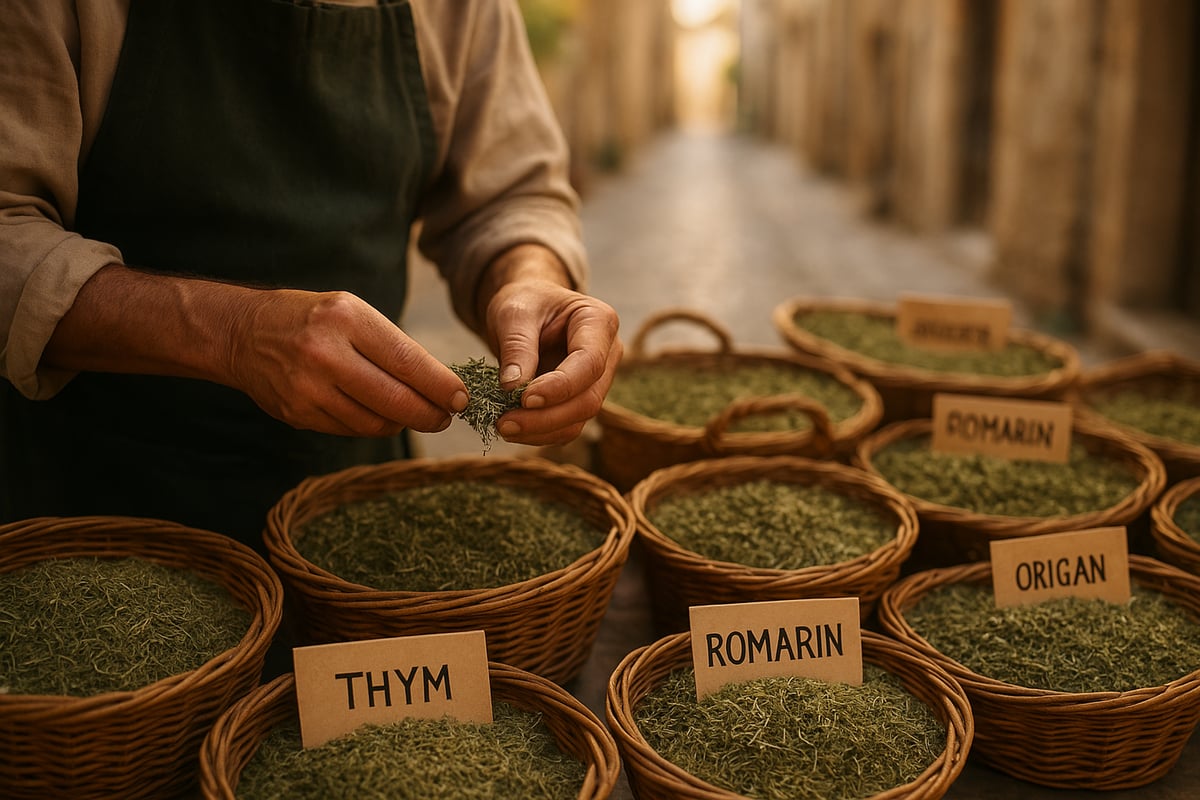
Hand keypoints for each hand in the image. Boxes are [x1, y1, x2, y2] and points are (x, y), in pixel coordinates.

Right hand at [226, 289, 467, 436]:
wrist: (244, 333)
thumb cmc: (313, 320)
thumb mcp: (353, 312)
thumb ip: (393, 347)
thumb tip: (441, 386)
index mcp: (347, 319)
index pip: (408, 361)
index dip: (440, 386)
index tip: (461, 399)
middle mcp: (325, 353)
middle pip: (395, 400)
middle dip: (430, 414)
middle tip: (445, 417)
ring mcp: (308, 387)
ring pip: (375, 423)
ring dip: (402, 423)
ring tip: (415, 415)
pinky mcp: (298, 414)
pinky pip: (350, 430)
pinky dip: (372, 426)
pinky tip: (379, 415)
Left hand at [478, 245, 621, 446]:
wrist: (528, 310)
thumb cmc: (526, 303)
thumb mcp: (514, 312)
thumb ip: (517, 346)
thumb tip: (513, 388)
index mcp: (599, 321)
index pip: (590, 362)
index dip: (560, 386)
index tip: (524, 398)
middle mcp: (608, 353)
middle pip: (588, 398)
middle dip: (547, 417)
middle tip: (504, 422)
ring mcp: (598, 380)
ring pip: (579, 418)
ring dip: (541, 431)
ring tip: (502, 426)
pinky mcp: (581, 399)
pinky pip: (566, 425)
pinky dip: (539, 433)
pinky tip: (512, 428)